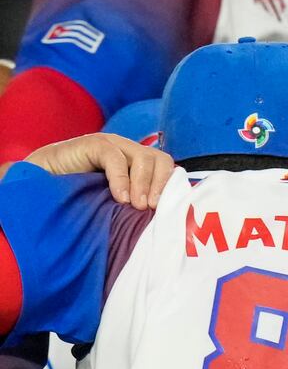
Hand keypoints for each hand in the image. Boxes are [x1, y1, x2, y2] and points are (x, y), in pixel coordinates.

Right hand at [22, 133, 173, 207]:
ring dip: (143, 184)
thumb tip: (157, 224)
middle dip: (161, 184)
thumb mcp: (112, 203)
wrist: (37, 185)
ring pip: (142, 157)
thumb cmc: (77, 199)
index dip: (169, 186)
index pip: (165, 167)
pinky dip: (121, 179)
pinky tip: (119, 198)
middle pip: (160, 159)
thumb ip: (133, 204)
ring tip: (137, 206)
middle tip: (152, 208)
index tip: (165, 210)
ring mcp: (110, 144)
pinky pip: (114, 157)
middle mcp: (127, 150)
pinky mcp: (92, 144)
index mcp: (136, 163)